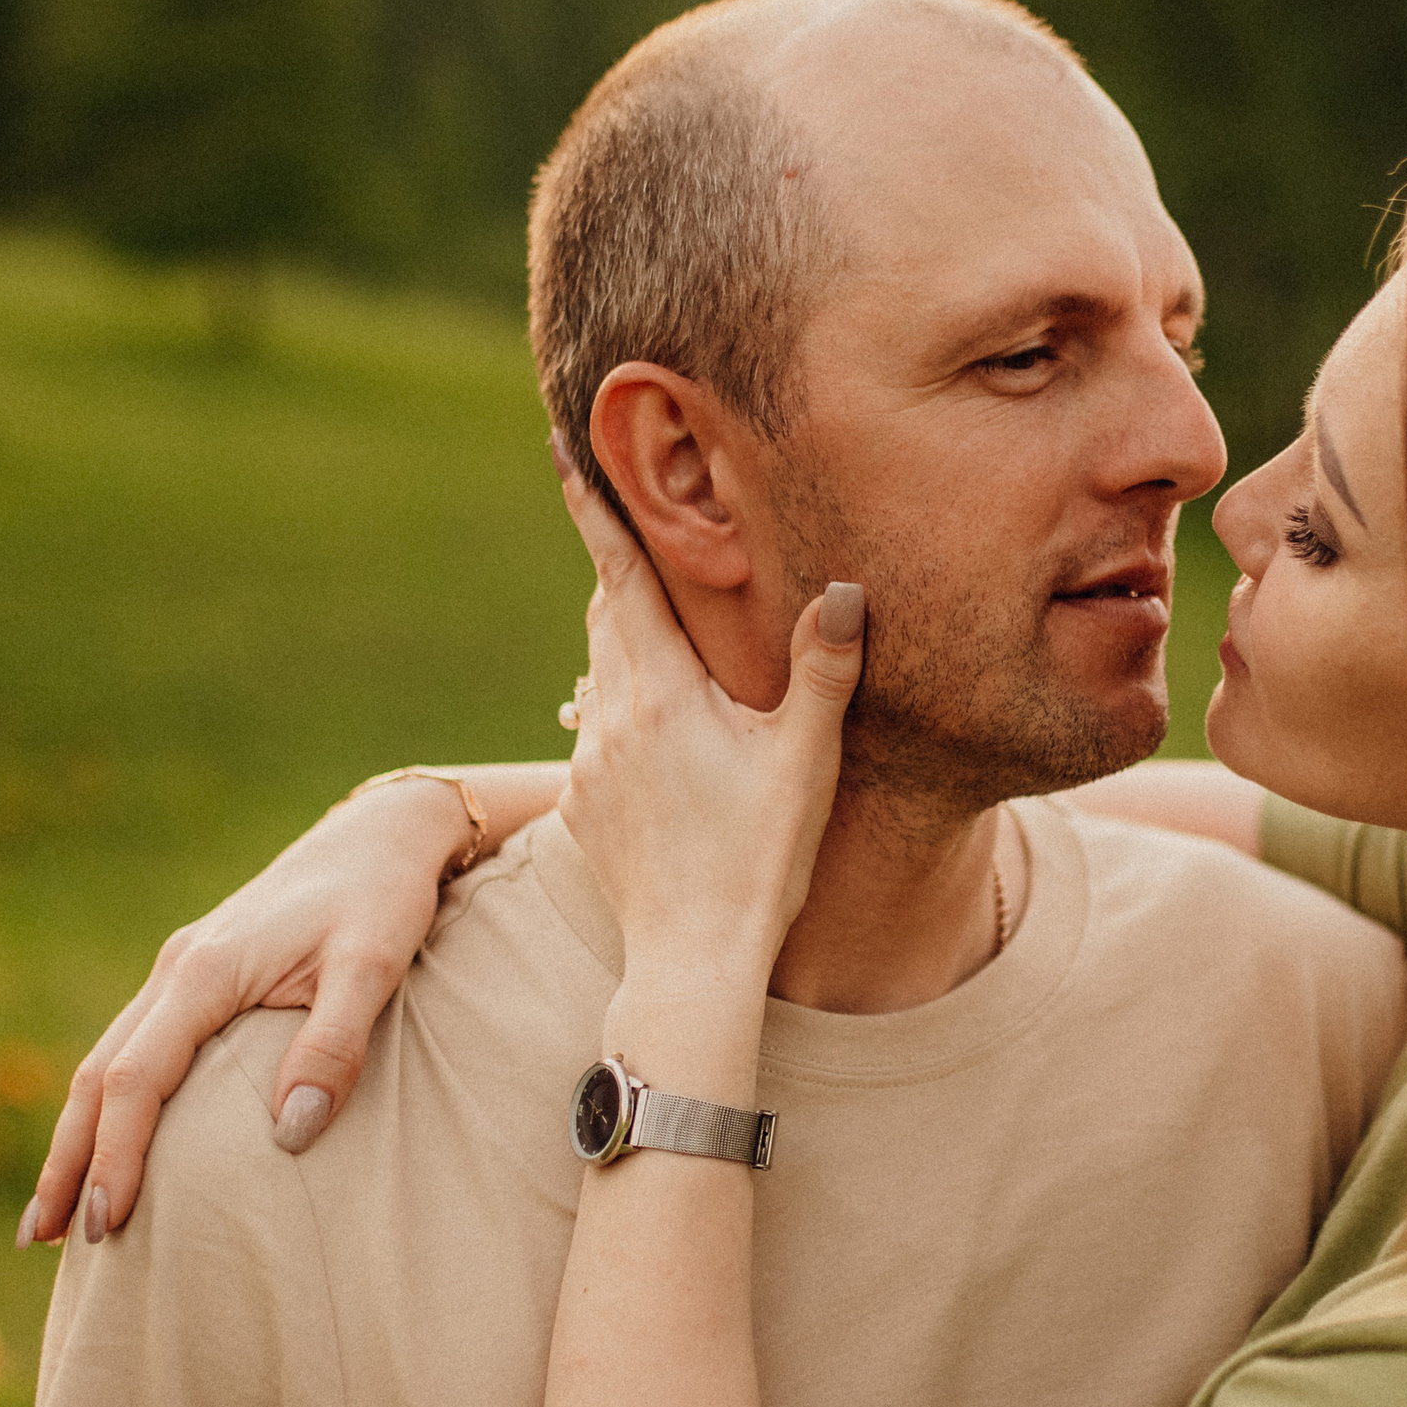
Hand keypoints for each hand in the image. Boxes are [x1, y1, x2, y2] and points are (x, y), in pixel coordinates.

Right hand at [21, 776, 484, 1245]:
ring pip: (105, 1062)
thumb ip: (334, 1046)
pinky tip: (109, 1146)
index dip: (115, 1154)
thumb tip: (290, 1134)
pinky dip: (108, 1105)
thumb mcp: (374, 967)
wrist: (383, 834)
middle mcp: (176, 970)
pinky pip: (134, 1049)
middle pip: (96, 1075)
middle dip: (66, 1160)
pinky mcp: (198, 975)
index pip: (136, 1078)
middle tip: (40, 1240)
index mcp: (205, 971)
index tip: (105, 1223)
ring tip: (51, 1215)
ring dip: (76, 1137)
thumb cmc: (384, 898)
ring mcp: (181, 970)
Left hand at [555, 460, 863, 987]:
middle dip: (617, 570)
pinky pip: (598, 736)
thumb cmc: (759, 858)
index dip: (594, 509)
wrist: (693, 959)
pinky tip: (658, 737)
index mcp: (660, 690)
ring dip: (623, 644)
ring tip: (657, 632)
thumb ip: (822, 671)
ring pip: (599, 676)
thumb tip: (843, 589)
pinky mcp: (583, 808)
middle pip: (605, 616)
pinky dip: (623, 714)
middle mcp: (611, 716)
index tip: (563, 447)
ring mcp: (590, 765)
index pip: (620, 575)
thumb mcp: (805, 760)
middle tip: (627, 523)